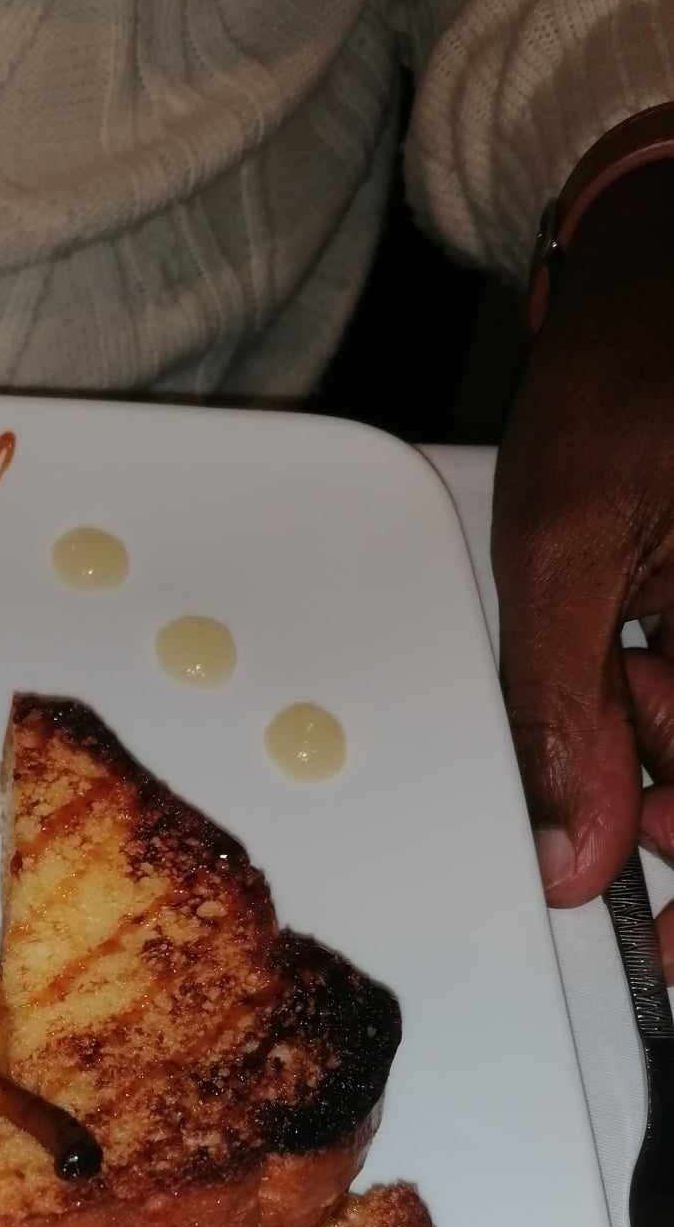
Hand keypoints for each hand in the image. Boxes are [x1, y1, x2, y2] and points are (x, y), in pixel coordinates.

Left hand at [494, 160, 673, 968]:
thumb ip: (563, 710)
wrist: (661, 272)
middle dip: (669, 793)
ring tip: (628, 657)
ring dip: (656, 749)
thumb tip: (571, 855)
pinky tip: (639, 663)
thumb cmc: (629, 371)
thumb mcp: (563, 543)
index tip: (661, 955)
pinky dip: (659, 712)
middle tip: (620, 765)